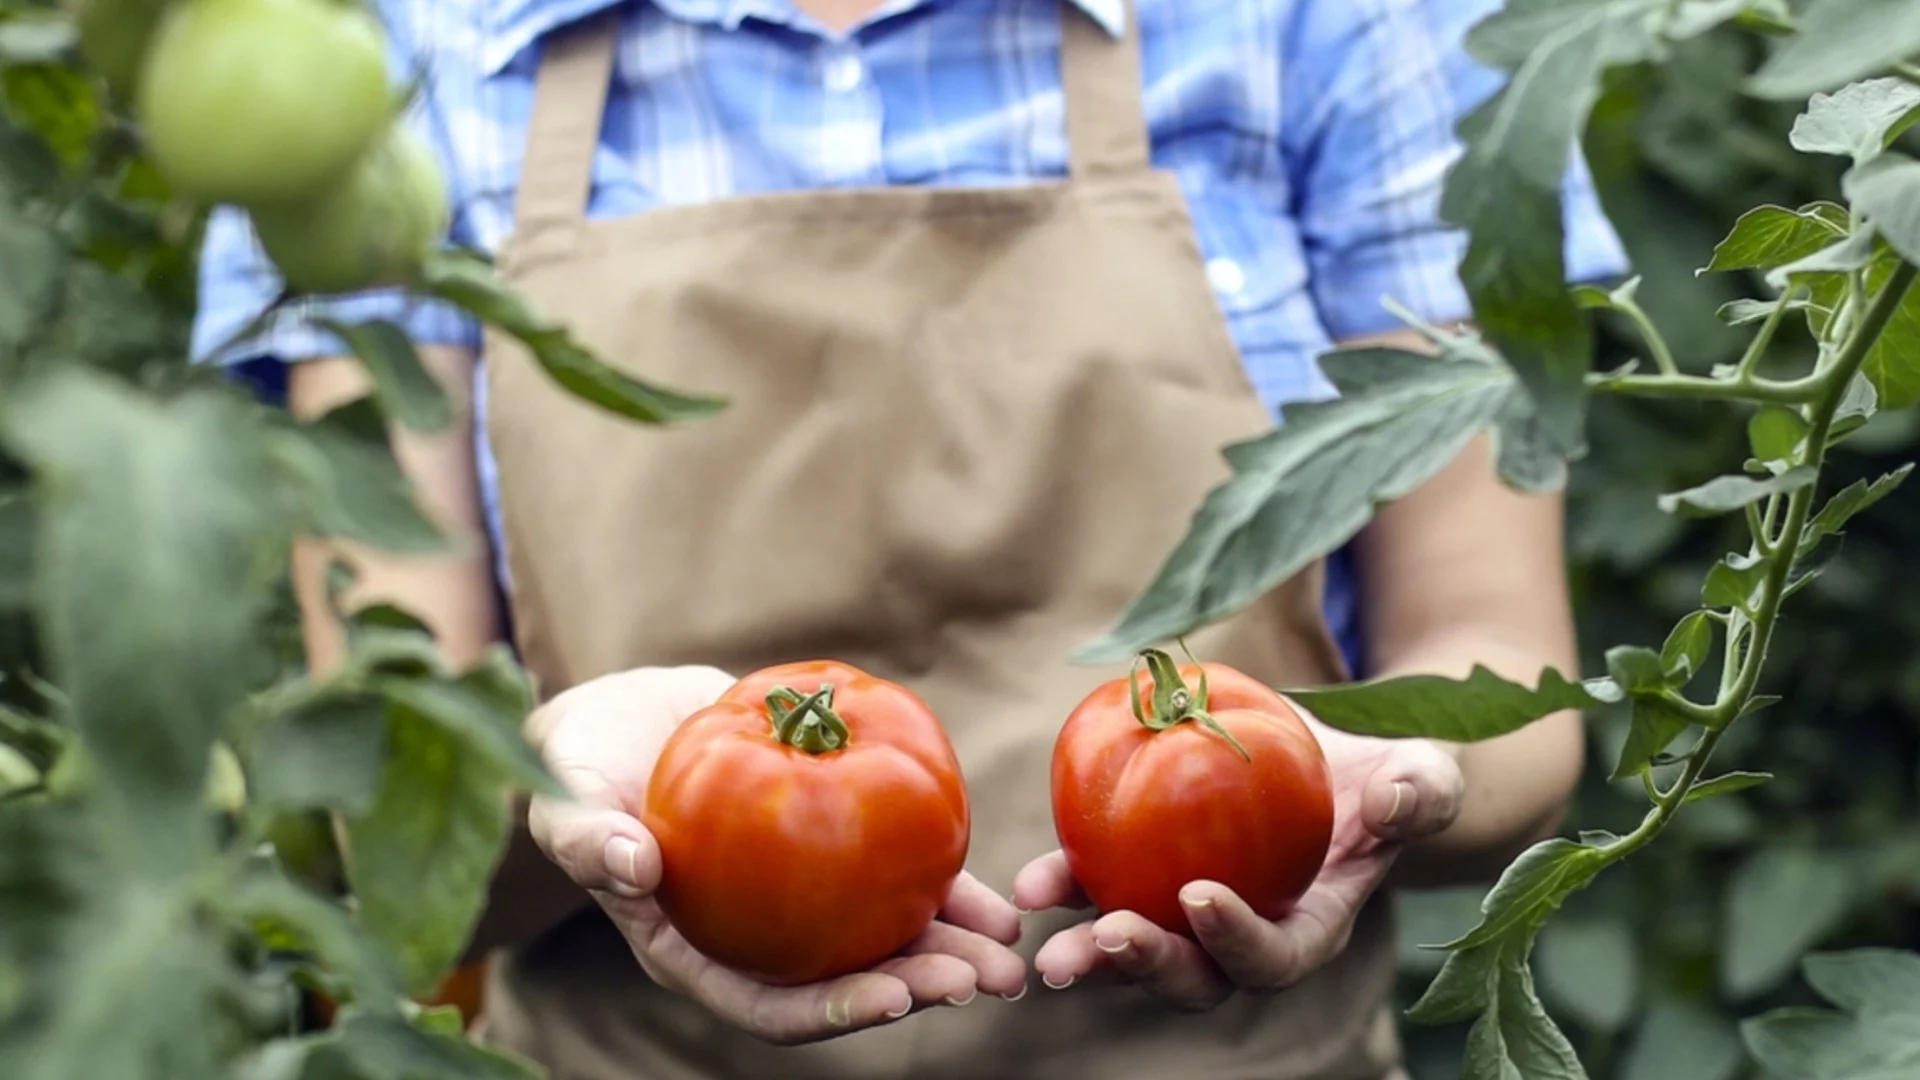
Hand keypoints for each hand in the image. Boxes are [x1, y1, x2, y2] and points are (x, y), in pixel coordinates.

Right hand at [525, 665, 1026, 1044]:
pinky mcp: (827, 840)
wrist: (620, 718)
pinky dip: (942, 877)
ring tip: (1012, 948)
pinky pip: (891, 866)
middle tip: (989, 979)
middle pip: (847, 977)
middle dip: (920, 984)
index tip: (897, 997)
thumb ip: (588, 839)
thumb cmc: (579, 768)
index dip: (835, 1009)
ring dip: (951, 945)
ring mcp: (798, 894)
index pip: (772, 1003)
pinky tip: (994, 886)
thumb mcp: (565, 801)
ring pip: (883, 931)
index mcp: (699, 952)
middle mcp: (759, 935)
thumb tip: (632, 866)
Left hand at [1013, 711, 1463, 1011]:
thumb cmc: (1389, 776)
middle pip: (1194, 975)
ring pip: (1135, 948)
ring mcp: (1189, 912)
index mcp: (1311, 926)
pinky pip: (1103, 889)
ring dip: (1086, 947)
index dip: (1236, 942)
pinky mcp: (1150, 873)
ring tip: (1041, 931)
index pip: (1273, 957)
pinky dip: (1067, 887)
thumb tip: (1392, 799)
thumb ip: (1421, 793)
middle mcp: (1244, 935)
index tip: (1199, 897)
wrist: (1336, 757)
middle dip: (1144, 966)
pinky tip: (1031, 881)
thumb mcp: (1423, 776)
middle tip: (1101, 939)